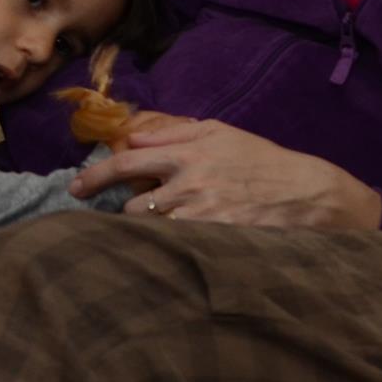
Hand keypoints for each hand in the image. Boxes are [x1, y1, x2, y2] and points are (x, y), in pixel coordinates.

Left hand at [71, 119, 381, 229]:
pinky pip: (172, 248)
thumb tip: (133, 135)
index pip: (127, 161)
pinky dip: (164, 248)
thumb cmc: (261, 161)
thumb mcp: (221, 133)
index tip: (76, 187)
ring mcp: (201, 215)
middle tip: (115, 208)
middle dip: (120, 205)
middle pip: (131, 201)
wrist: (305, 194)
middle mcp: (190, 182)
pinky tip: (168, 250)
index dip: (95, 176)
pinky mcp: (212, 240)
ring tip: (152, 231)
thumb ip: (174, 132)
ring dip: (145, 230)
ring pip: (149, 228)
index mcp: (189, 151)